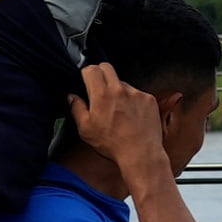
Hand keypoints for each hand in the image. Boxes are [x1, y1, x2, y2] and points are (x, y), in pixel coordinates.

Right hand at [69, 62, 174, 186]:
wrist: (140, 153)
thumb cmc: (113, 144)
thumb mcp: (86, 130)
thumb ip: (77, 109)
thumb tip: (72, 97)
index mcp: (101, 95)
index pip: (92, 69)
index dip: (87, 73)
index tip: (87, 80)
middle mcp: (119, 90)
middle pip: (107, 68)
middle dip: (101, 74)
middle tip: (99, 89)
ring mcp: (136, 93)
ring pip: (123, 82)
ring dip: (118, 91)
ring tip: (118, 111)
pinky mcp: (148, 99)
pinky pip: (137, 93)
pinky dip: (133, 101)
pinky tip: (131, 116)